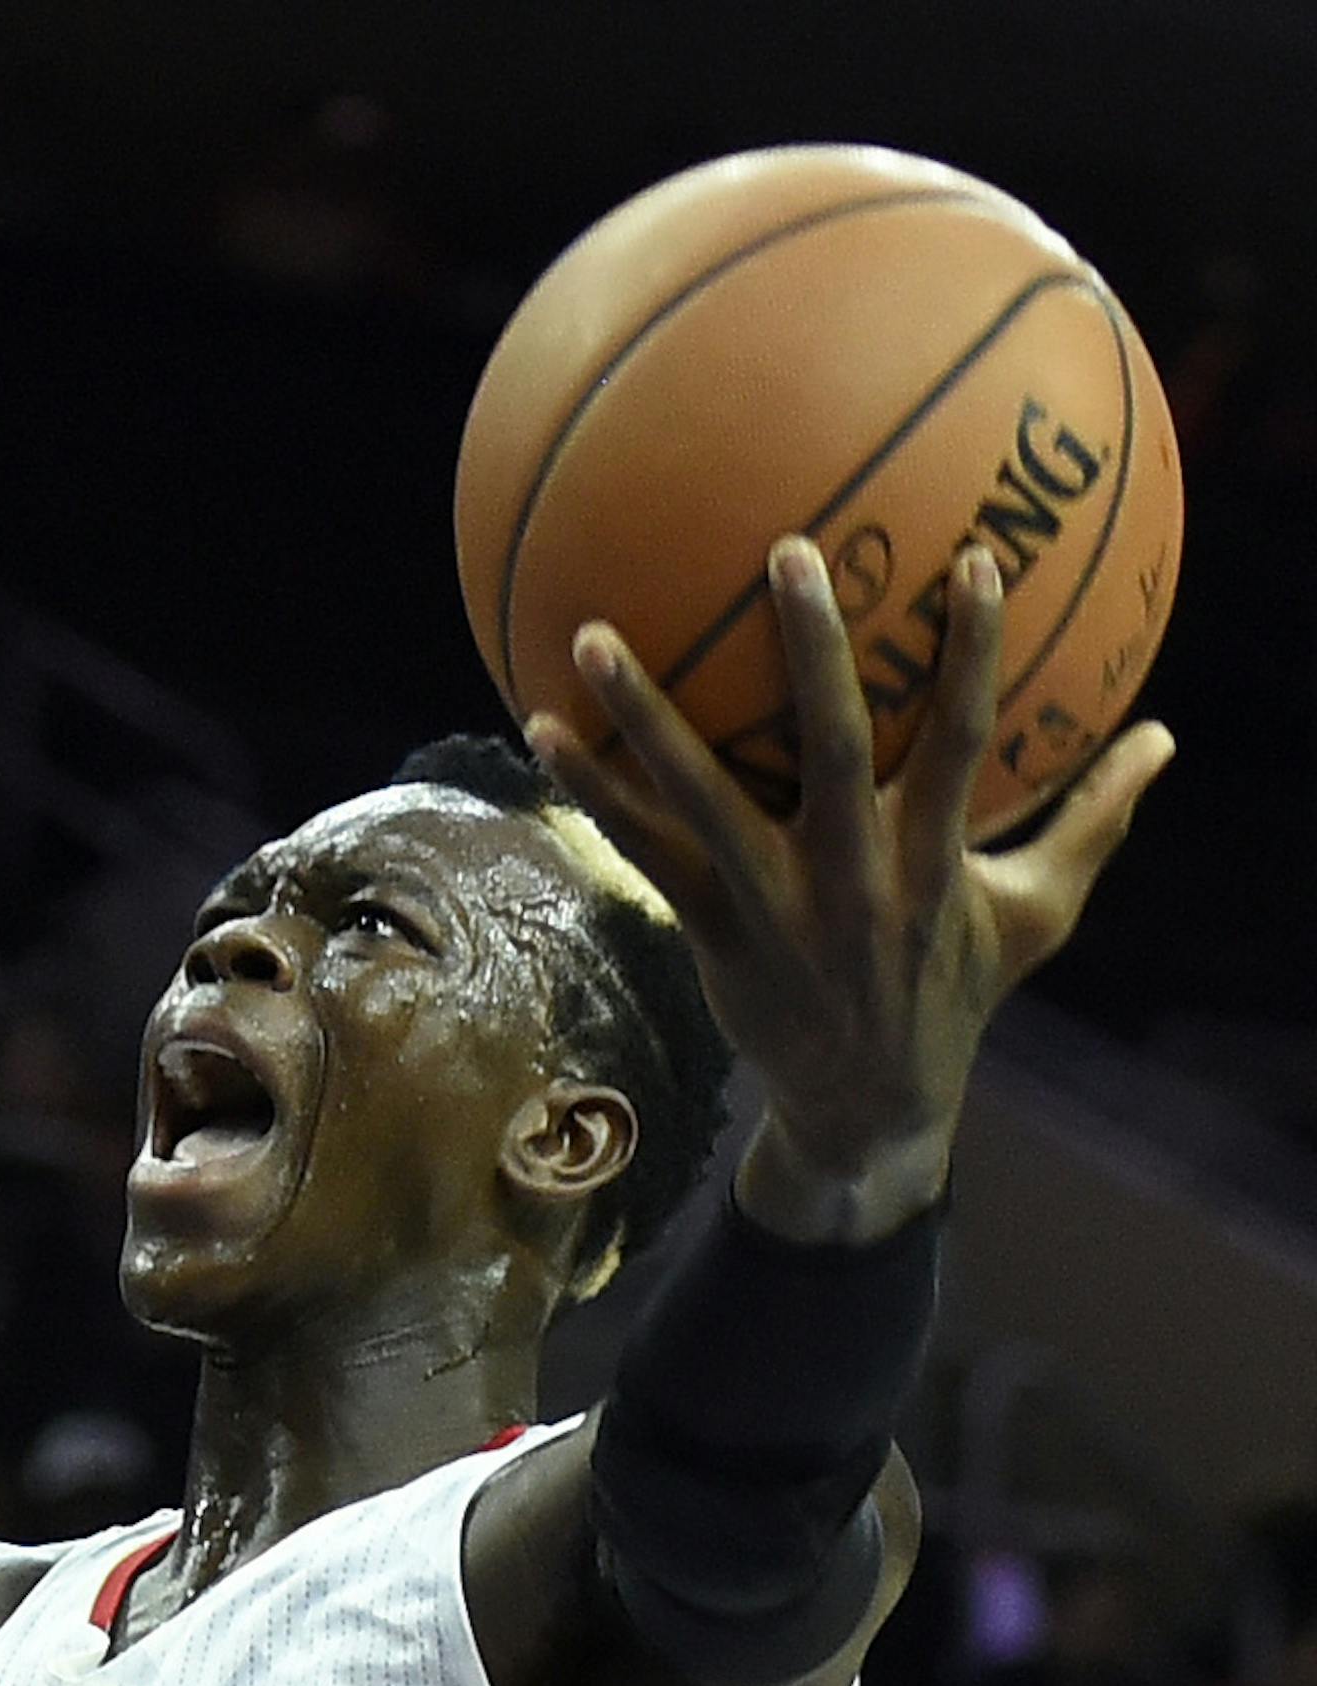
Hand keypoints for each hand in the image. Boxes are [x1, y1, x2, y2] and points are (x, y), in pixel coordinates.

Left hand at [527, 537, 1173, 1242]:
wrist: (870, 1114)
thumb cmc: (952, 994)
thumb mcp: (1035, 916)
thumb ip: (1093, 821)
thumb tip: (1164, 738)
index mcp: (934, 860)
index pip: (963, 740)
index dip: (971, 655)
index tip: (975, 561)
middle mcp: (853, 878)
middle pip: (832, 748)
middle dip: (815, 649)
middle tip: (789, 549)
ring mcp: (775, 908)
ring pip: (705, 797)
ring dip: (646, 715)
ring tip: (593, 634)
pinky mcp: (714, 934)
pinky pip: (645, 851)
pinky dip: (593, 790)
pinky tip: (542, 726)